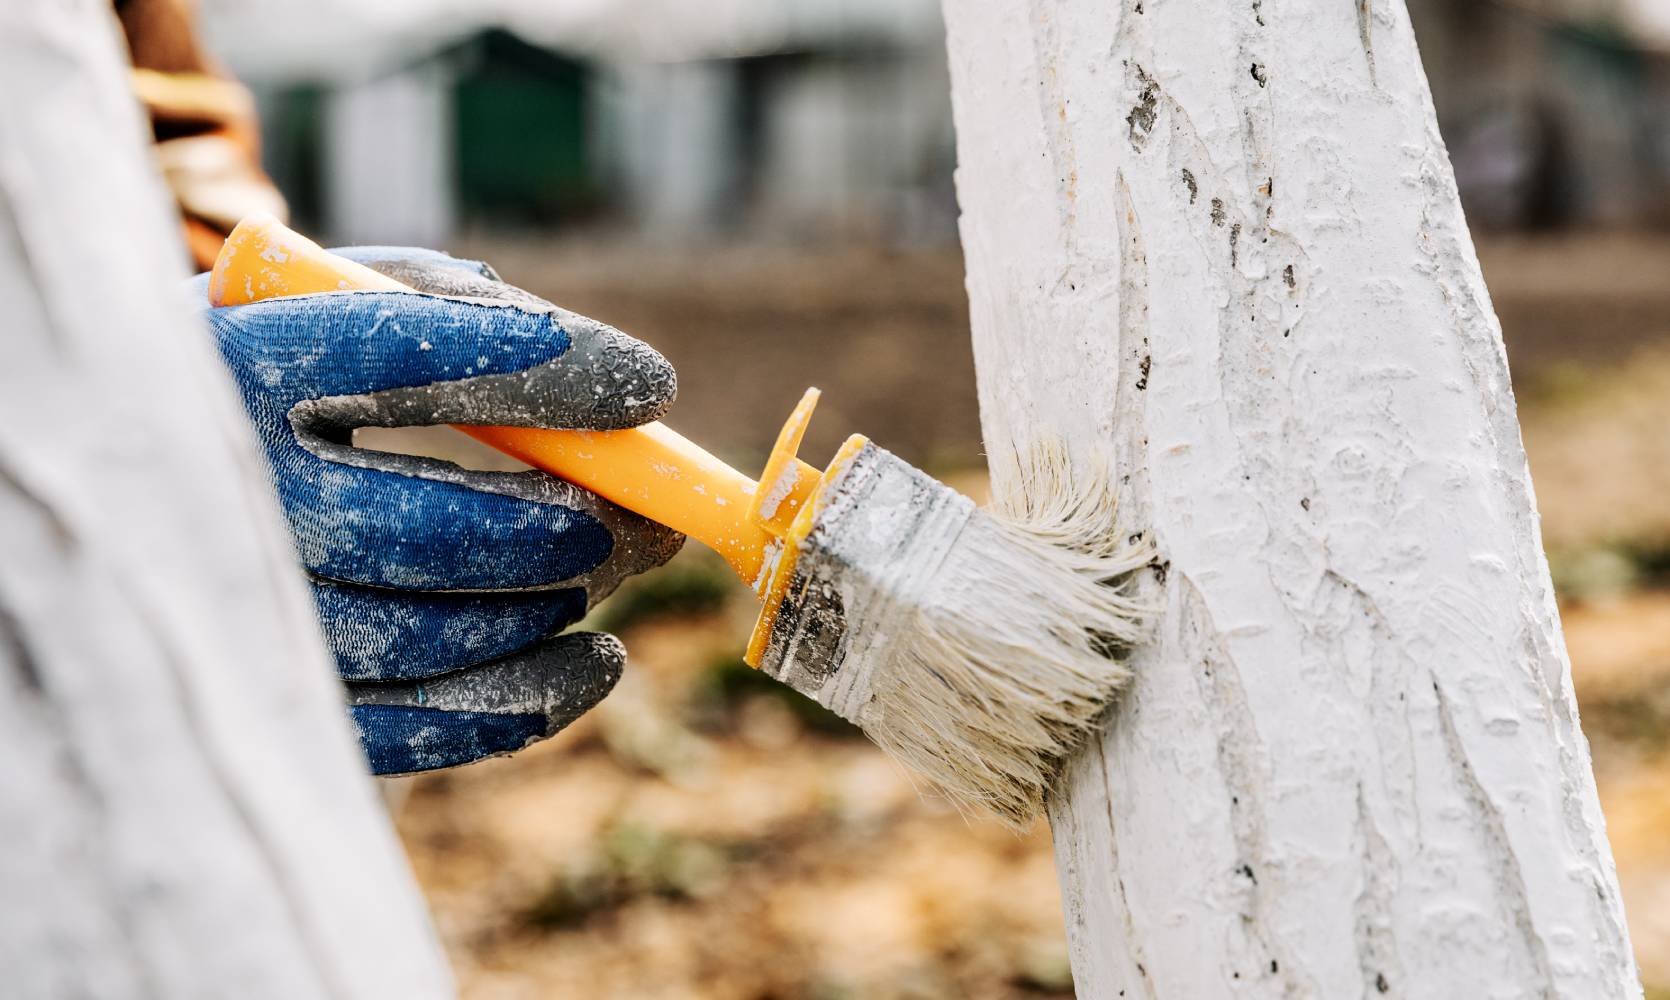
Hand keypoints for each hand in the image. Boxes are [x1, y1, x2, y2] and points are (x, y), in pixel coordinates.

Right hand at [195, 247, 682, 773]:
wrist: (127, 454)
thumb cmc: (267, 359)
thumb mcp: (327, 300)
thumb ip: (450, 310)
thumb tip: (619, 394)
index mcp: (235, 364)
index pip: (401, 356)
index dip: (543, 372)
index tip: (651, 386)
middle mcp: (221, 494)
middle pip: (430, 532)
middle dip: (575, 525)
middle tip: (647, 513)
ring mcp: (239, 613)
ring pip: (436, 636)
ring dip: (557, 602)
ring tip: (613, 561)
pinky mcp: (274, 701)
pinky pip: (413, 729)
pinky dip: (525, 702)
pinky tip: (594, 661)